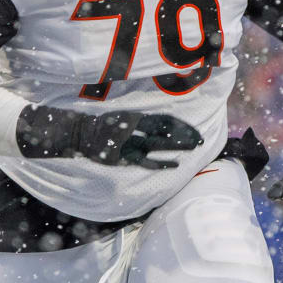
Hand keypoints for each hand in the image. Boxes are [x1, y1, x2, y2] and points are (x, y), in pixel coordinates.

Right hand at [76, 111, 202, 168]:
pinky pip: (145, 161)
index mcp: (137, 117)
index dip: (182, 126)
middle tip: (201, 141)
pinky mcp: (123, 156)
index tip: (196, 131)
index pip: (165, 120)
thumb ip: (143, 122)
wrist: (81, 134)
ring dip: (177, 146)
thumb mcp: (126, 118)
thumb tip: (166, 125)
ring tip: (194, 148)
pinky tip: (176, 165)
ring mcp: (129, 142)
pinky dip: (161, 164)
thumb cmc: (106, 126)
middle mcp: (135, 127)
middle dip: (185, 136)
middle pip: (165, 131)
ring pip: (158, 144)